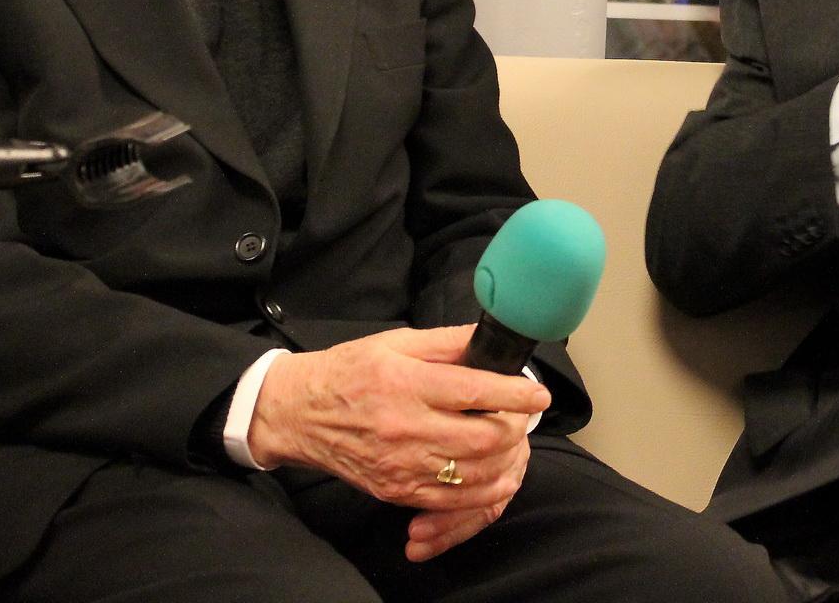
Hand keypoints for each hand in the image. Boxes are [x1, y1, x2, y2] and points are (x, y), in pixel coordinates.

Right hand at [245, 325, 550, 556]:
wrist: (299, 413)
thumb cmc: (349, 371)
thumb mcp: (396, 343)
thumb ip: (447, 342)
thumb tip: (490, 338)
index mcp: (406, 384)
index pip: (476, 391)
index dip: (517, 393)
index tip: (539, 392)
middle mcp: (405, 427)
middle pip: (483, 437)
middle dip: (516, 426)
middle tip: (524, 413)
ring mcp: (401, 465)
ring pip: (474, 473)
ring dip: (506, 458)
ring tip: (511, 438)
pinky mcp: (397, 490)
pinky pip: (452, 499)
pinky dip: (483, 488)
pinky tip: (495, 471)